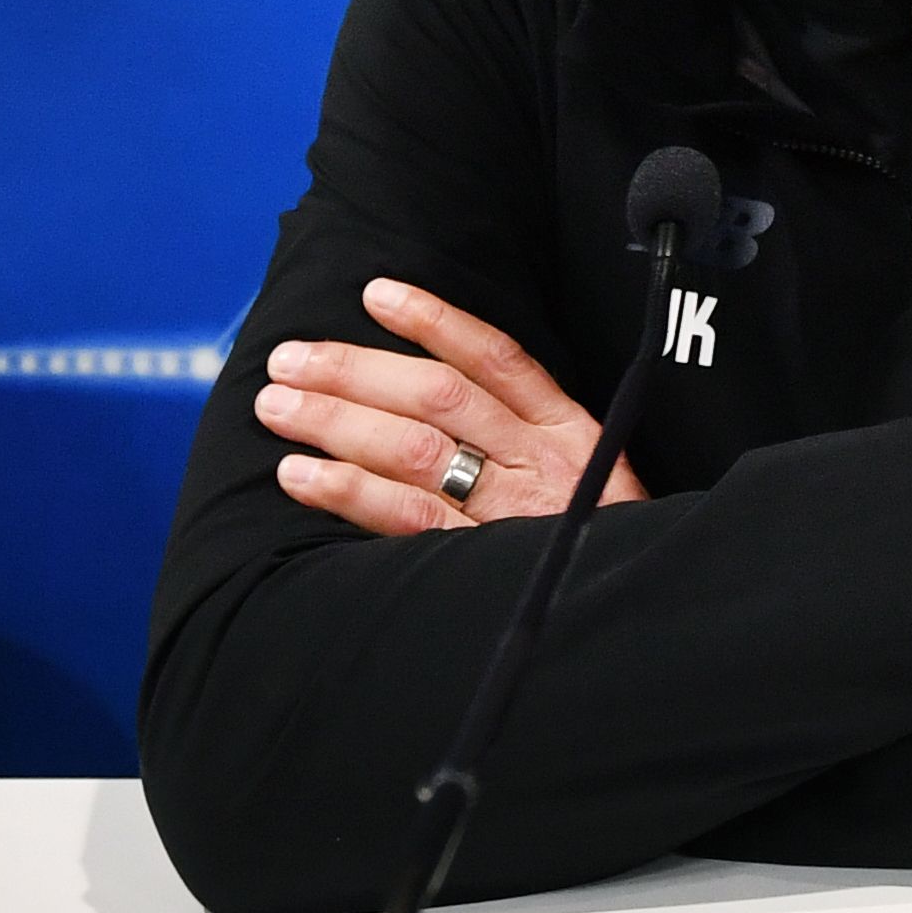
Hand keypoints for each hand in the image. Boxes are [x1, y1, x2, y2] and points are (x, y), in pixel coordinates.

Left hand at [254, 278, 649, 540]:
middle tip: (289, 360)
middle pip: (438, 397)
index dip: (434, 321)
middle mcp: (542, 463)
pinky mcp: (481, 564)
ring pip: (415, 449)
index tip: (375, 294)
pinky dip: (348, 490)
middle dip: (355, 371)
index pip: (496, 358)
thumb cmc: (595, 541)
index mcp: (568, 431)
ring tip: (276, 407)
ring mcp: (512, 514)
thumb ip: (523, 435)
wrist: (635, 618)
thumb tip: (424, 388)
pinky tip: (299, 474)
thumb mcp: (588, 475)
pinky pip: (406, 517)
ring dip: (337, 421)